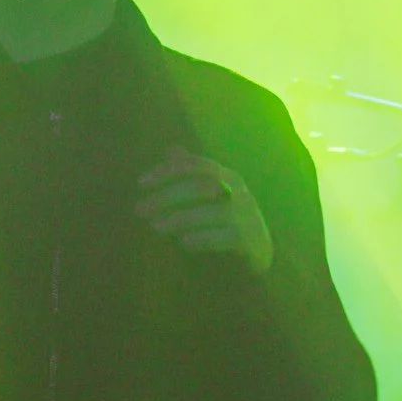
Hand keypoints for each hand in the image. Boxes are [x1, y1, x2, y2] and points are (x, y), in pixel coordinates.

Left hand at [134, 146, 273, 273]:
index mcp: (227, 177)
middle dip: (167, 197)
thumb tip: (172, 149)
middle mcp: (239, 193)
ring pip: (213, 212)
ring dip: (180, 219)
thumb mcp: (211, 195)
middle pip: (201, 187)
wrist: (261, 251)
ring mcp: (248, 217)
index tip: (141, 183)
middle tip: (140, 210)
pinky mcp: (253, 241)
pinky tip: (183, 243)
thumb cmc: (228, 220)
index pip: (195, 165)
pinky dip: (204, 239)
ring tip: (155, 227)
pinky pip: (227, 237)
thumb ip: (192, 175)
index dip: (167, 171)